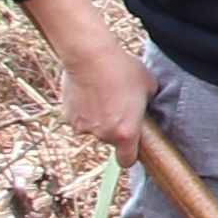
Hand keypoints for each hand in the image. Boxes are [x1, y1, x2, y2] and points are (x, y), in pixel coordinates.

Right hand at [54, 43, 151, 165]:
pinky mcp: (69, 116)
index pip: (127, 160)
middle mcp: (104, 135)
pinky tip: (87, 91)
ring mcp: (84, 127)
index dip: (129, 154)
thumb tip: (147, 102)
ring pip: (93, 127)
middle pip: (109, 139)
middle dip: (113, 126)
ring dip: (97, 116)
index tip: (130, 145)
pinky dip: (82, 108)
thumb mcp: (149, 85)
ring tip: (101, 93)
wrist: (90, 56)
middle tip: (117, 103)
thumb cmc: (122, 69)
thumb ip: (149, 101)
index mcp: (126, 133)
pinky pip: (78, 117)